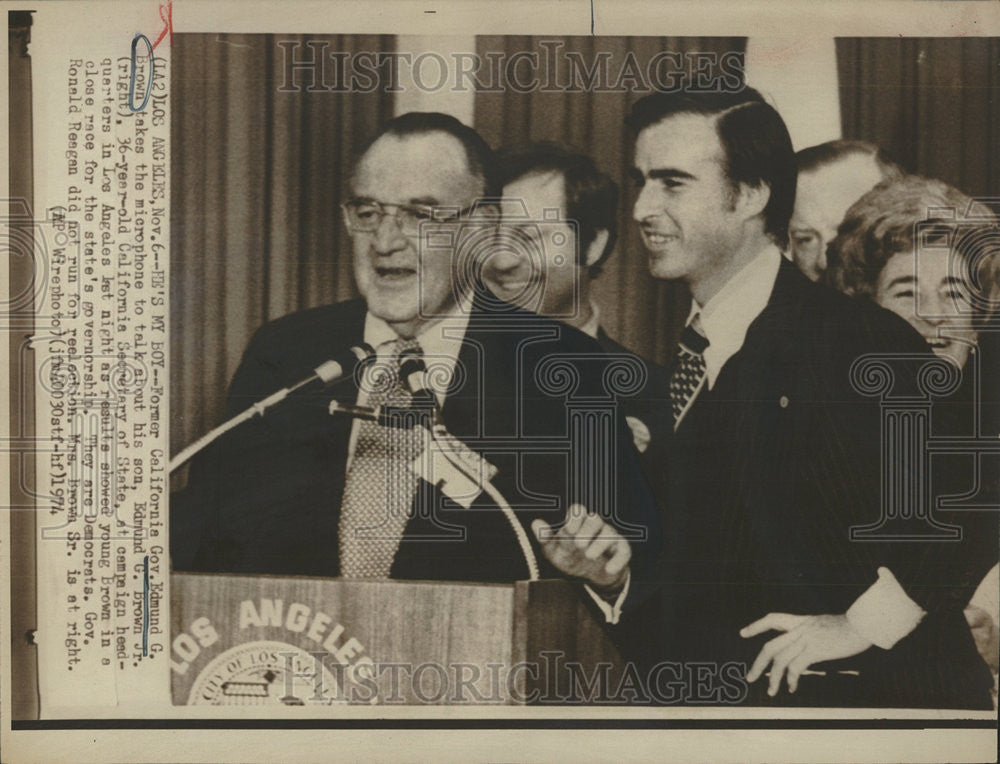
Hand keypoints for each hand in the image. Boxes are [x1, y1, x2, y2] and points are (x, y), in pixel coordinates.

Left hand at [531, 503, 630, 591]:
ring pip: (609, 533)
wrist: (592, 576)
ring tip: (589, 556)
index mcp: (578, 523)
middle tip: (578, 545)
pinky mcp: (621, 550)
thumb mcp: (554, 551)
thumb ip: (545, 538)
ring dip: (600, 544)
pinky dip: (617, 560)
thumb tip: (536, 523)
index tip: (569, 530)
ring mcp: (609, 537)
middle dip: (587, 530)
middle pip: (595, 519)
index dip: (575, 518)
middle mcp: (595, 527)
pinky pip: (624, 551)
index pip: (578, 511)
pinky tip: (609, 569)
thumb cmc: (570, 557)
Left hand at [740, 613, 872, 696]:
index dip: (756, 626)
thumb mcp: (824, 624)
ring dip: (773, 678)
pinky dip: (791, 679)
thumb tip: (806, 644)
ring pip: (780, 659)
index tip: (743, 633)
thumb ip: (811, 631)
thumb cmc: (850, 626)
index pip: (772, 619)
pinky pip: (796, 666)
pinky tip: (791, 687)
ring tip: (770, 691)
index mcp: (801, 620)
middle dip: (758, 663)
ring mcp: (806, 639)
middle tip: (750, 677)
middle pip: (770, 646)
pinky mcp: (816, 650)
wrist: (864, 624)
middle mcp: (800, 629)